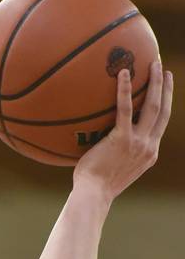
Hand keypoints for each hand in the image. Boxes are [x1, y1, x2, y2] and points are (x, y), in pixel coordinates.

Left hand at [73, 58, 172, 199]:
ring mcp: (137, 143)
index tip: (165, 88)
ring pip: (153, 106)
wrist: (92, 196)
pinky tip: (123, 73)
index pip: (161, 124)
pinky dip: (125, 89)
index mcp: (149, 154)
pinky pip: (125, 109)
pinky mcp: (122, 139)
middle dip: (165, 87)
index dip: (166, 103)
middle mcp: (148, 147)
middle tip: (162, 69)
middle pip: (163, 110)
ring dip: (155, 82)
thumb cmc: (95, 185)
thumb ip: (119, 153)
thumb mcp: (115, 169)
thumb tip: (105, 140)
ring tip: (152, 63)